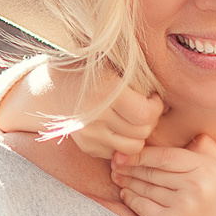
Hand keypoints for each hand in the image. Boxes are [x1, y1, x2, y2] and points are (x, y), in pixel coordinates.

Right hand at [0, 68, 161, 163]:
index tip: (153, 98)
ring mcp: (89, 135)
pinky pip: (117, 153)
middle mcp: (95, 116)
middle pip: (141, 132)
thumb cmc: (90, 71)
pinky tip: (118, 127)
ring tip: (134, 120)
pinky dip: (122, 143)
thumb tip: (163, 96)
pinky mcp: (87, 146)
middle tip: (145, 109)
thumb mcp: (112, 63)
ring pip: (132, 147)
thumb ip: (136, 78)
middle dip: (150, 121)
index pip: (145, 114)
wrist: (52, 88)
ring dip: (139, 136)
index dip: (156, 107)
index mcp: (105, 92)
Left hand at [115, 134, 215, 215]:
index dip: (142, 153)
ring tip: (117, 176)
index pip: (166, 155)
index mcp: (207, 169)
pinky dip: (131, 199)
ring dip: (127, 181)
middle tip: (115, 162)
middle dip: (129, 166)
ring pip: (145, 187)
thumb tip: (194, 136)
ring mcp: (182, 205)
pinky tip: (125, 193)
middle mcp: (195, 185)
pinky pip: (143, 206)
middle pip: (153, 171)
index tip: (126, 151)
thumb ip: (211, 151)